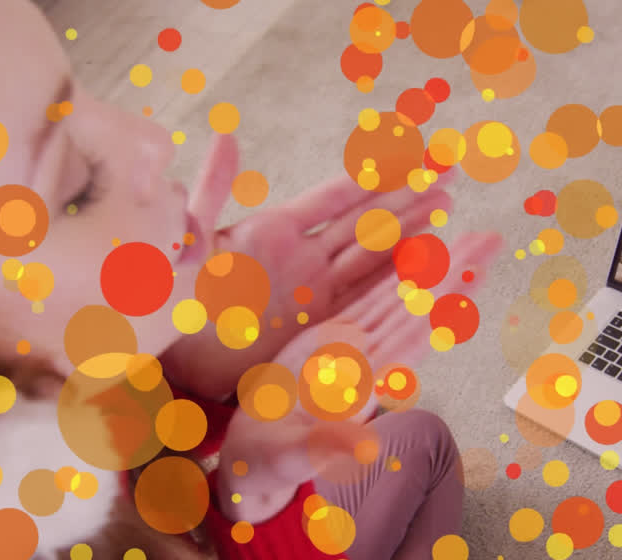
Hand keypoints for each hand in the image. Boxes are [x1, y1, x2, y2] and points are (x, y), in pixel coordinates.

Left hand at [160, 135, 454, 399]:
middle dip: (406, 199)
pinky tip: (428, 269)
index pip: (334, 197)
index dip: (371, 176)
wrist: (174, 362)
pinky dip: (398, 283)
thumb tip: (223, 136)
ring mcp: (314, 290)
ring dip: (411, 235)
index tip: (408, 155)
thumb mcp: (187, 243)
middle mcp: (302, 257)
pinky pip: (367, 298)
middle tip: (448, 176)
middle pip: (364, 222)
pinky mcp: (320, 323)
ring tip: (447, 210)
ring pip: (374, 257)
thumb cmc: (173, 301)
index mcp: (274, 231)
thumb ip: (211, 192)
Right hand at [215, 230, 502, 523]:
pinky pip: (369, 300)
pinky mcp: (333, 338)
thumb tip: (365, 449)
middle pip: (418, 310)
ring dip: (435, 271)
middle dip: (454, 276)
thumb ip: (326, 449)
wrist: (255, 459)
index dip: (439, 305)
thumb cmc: (271, 461)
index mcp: (362, 383)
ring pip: (400, 300)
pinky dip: (392, 276)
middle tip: (491, 241)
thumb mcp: (292, 456)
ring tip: (469, 240)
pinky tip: (415, 256)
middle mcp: (368, 361)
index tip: (469, 275)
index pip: (410, 336)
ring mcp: (354, 347)